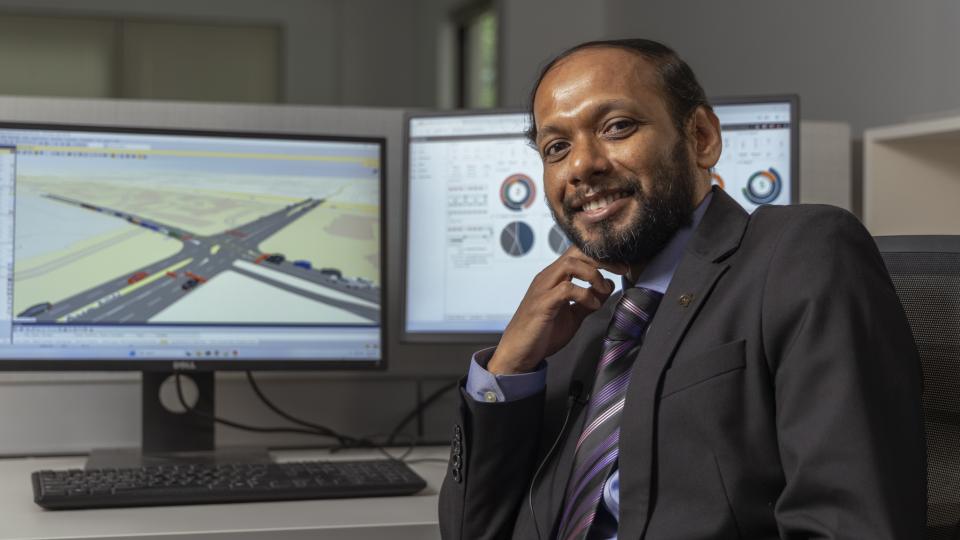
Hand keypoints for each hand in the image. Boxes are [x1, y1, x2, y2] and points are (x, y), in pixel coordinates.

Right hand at [488, 247, 621, 374]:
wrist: (519, 353)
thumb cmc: (542, 334)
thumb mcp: (573, 315)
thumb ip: (589, 300)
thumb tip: (608, 286)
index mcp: (554, 277)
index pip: (578, 252)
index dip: (601, 255)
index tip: (621, 266)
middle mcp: (547, 277)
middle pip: (576, 252)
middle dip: (602, 258)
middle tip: (621, 269)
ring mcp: (543, 289)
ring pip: (569, 264)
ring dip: (592, 274)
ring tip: (602, 290)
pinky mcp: (542, 304)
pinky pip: (566, 289)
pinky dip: (584, 295)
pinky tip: (592, 306)